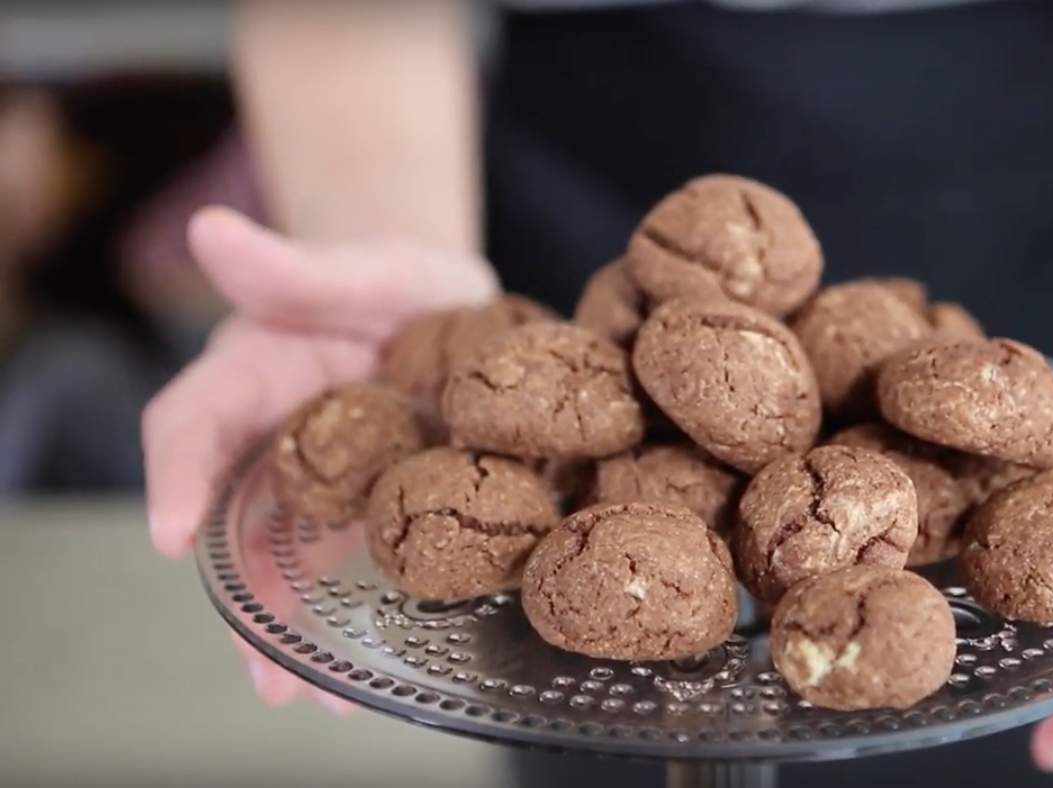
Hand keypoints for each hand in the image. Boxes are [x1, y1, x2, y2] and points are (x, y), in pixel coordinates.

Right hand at [142, 206, 496, 709]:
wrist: (450, 306)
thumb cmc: (395, 279)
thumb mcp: (362, 265)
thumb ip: (293, 263)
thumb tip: (211, 229)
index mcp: (250, 374)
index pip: (191, 424)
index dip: (178, 476)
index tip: (172, 534)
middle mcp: (270, 439)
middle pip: (233, 523)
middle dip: (241, 599)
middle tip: (262, 673)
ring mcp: (317, 482)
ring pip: (285, 561)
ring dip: (293, 631)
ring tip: (315, 699)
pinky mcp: (365, 507)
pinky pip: (345, 566)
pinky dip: (348, 615)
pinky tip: (370, 672)